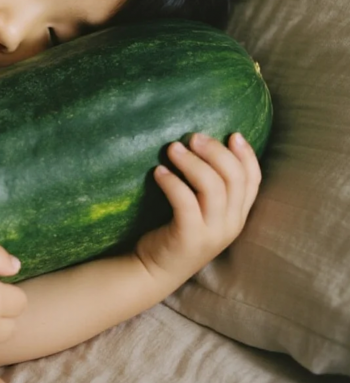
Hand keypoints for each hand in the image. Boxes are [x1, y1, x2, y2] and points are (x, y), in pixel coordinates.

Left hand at [135, 132, 260, 283]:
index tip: (233, 134)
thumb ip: (208, 188)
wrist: (152, 271)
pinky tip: (158, 171)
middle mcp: (230, 224)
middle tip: (193, 137)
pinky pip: (185, 202)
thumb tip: (202, 146)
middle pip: (234, 179)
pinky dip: (173, 182)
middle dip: (216, 152)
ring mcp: (212, 233)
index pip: (253, 181)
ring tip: (172, 148)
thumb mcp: (200, 210)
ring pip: (213, 188)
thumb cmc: (173, 231)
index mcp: (237, 216)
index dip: (247, 155)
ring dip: (192, 163)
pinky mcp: (189, 237)